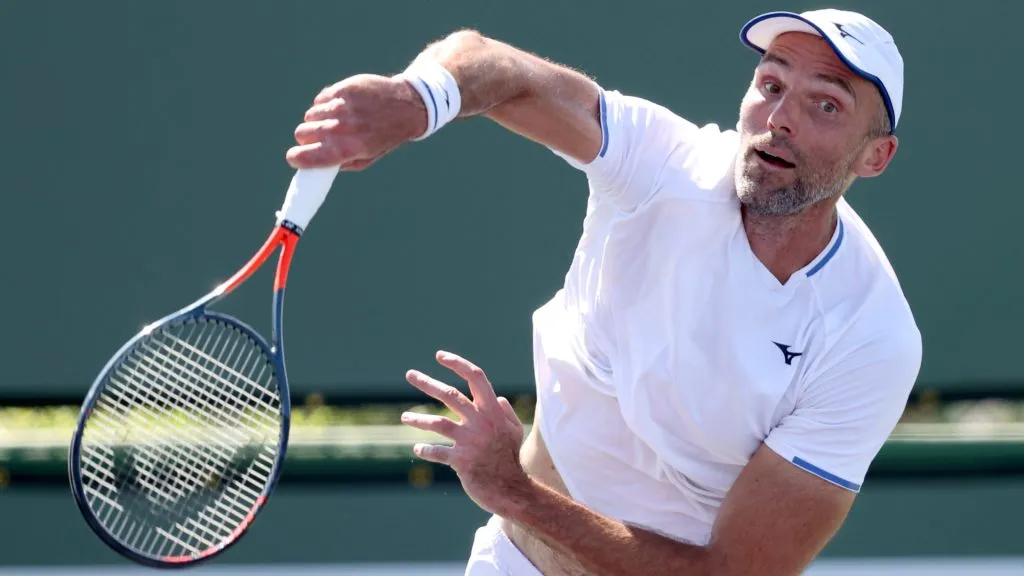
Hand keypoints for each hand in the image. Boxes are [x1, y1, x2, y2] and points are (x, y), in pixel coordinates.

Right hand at [286, 73, 427, 171]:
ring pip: (310, 115)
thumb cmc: (385, 137)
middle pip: (301, 133)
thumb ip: (338, 163)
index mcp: (346, 150)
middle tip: (318, 138)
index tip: (295, 158)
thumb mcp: (366, 159)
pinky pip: (320, 99)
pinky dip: (325, 104)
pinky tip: (340, 107)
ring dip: (317, 120)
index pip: (304, 156)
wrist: (406, 108)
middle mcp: (341, 128)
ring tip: (334, 121)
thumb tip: (313, 163)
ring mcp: (341, 107)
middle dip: (307, 138)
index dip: (295, 158)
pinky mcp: (342, 89)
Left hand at [401, 350, 528, 515]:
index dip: (458, 364)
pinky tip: (418, 448)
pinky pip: (437, 452)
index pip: (476, 378)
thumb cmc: (510, 457)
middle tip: (410, 374)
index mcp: (493, 410)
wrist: (510, 489)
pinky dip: (426, 450)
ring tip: (404, 417)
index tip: (440, 356)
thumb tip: (498, 397)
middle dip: (428, 383)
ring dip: (419, 419)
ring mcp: (470, 441)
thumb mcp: (515, 430)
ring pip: (438, 422)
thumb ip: (505, 412)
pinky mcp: (461, 461)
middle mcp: (480, 422)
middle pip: (450, 395)